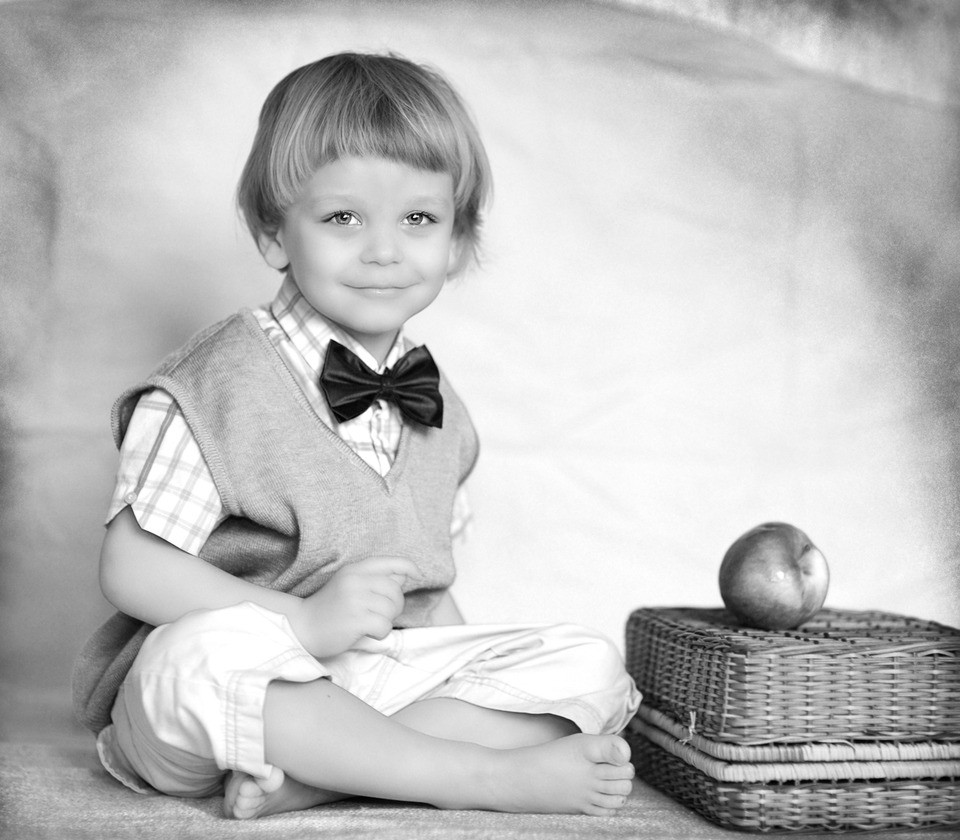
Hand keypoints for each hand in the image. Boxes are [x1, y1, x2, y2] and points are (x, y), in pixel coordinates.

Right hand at [290, 556, 418, 657]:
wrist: (302, 627)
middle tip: (381, 614)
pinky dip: (380, 633)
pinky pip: (384, 626)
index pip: (390, 562)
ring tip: (370, 623)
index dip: (409, 566)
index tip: (418, 575)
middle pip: (395, 591)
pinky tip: (368, 633)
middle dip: (395, 606)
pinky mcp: (355, 620)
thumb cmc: (330, 608)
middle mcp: (355, 580)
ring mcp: (355, 600)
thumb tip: (406, 575)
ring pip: (391, 609)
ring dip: (386, 621)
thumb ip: (376, 578)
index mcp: (355, 569)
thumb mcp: (350, 584)